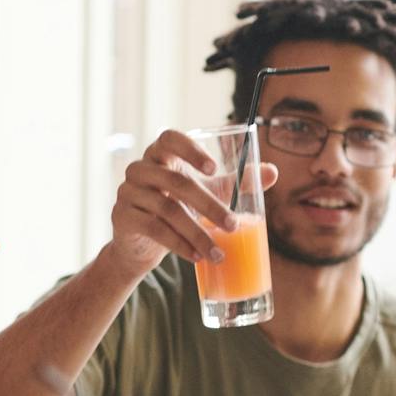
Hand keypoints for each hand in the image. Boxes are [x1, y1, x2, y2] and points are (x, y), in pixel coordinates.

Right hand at [108, 129, 277, 279]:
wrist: (141, 244)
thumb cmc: (177, 208)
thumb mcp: (206, 193)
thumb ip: (234, 182)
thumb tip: (273, 172)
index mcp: (160, 155)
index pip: (169, 138)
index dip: (189, 149)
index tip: (213, 168)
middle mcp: (141, 169)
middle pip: (176, 181)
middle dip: (209, 205)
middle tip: (234, 226)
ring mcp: (128, 192)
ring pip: (167, 209)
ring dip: (197, 233)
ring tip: (219, 253)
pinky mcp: (122, 216)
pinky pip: (153, 229)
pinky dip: (179, 244)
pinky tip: (197, 257)